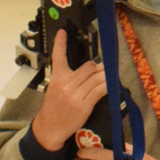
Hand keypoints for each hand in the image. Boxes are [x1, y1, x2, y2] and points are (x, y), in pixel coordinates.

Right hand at [32, 27, 106, 151]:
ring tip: (107, 77)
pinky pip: (100, 90)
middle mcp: (66, 84)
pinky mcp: (84, 104)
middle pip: (89, 67)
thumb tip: (90, 68)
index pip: (58, 57)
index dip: (60, 43)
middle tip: (102, 70)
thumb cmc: (54, 107)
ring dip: (105, 76)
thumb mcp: (55, 88)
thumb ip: (68, 77)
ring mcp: (75, 95)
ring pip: (97, 77)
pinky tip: (110, 86)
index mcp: (57, 78)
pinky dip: (107, 86)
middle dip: (98, 68)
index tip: (62, 32)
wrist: (50, 127)